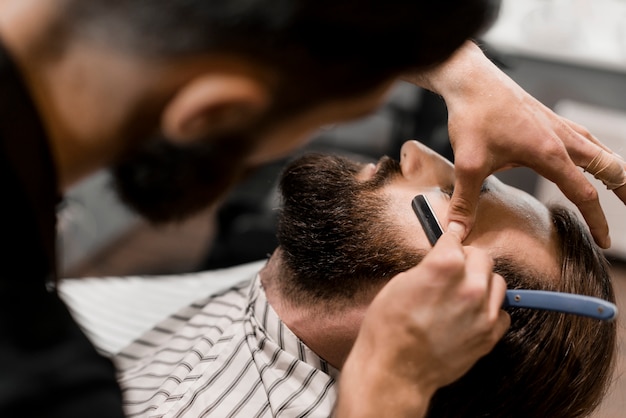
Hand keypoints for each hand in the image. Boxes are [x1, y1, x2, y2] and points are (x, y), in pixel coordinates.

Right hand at [335, 233, 508, 416]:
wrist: (394, 369)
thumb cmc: (388, 328)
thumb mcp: (401, 283)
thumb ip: (429, 268)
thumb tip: (441, 262)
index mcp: (445, 266)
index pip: (455, 240)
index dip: (449, 239)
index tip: (451, 238)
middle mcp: (471, 286)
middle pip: (483, 257)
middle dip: (468, 259)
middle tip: (455, 268)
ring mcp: (483, 313)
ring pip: (498, 283)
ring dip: (483, 283)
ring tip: (464, 293)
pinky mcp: (489, 336)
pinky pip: (502, 313)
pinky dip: (490, 311)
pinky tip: (471, 315)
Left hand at [405, 41, 625, 247]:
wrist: (471, 80)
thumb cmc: (473, 117)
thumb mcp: (467, 165)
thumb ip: (465, 202)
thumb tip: (457, 233)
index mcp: (549, 154)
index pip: (585, 194)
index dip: (597, 220)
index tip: (603, 242)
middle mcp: (562, 138)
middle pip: (609, 166)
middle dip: (624, 189)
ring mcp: (558, 125)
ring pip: (599, 150)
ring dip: (613, 169)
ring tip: (619, 185)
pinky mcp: (548, 118)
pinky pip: (584, 137)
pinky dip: (596, 151)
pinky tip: (588, 155)